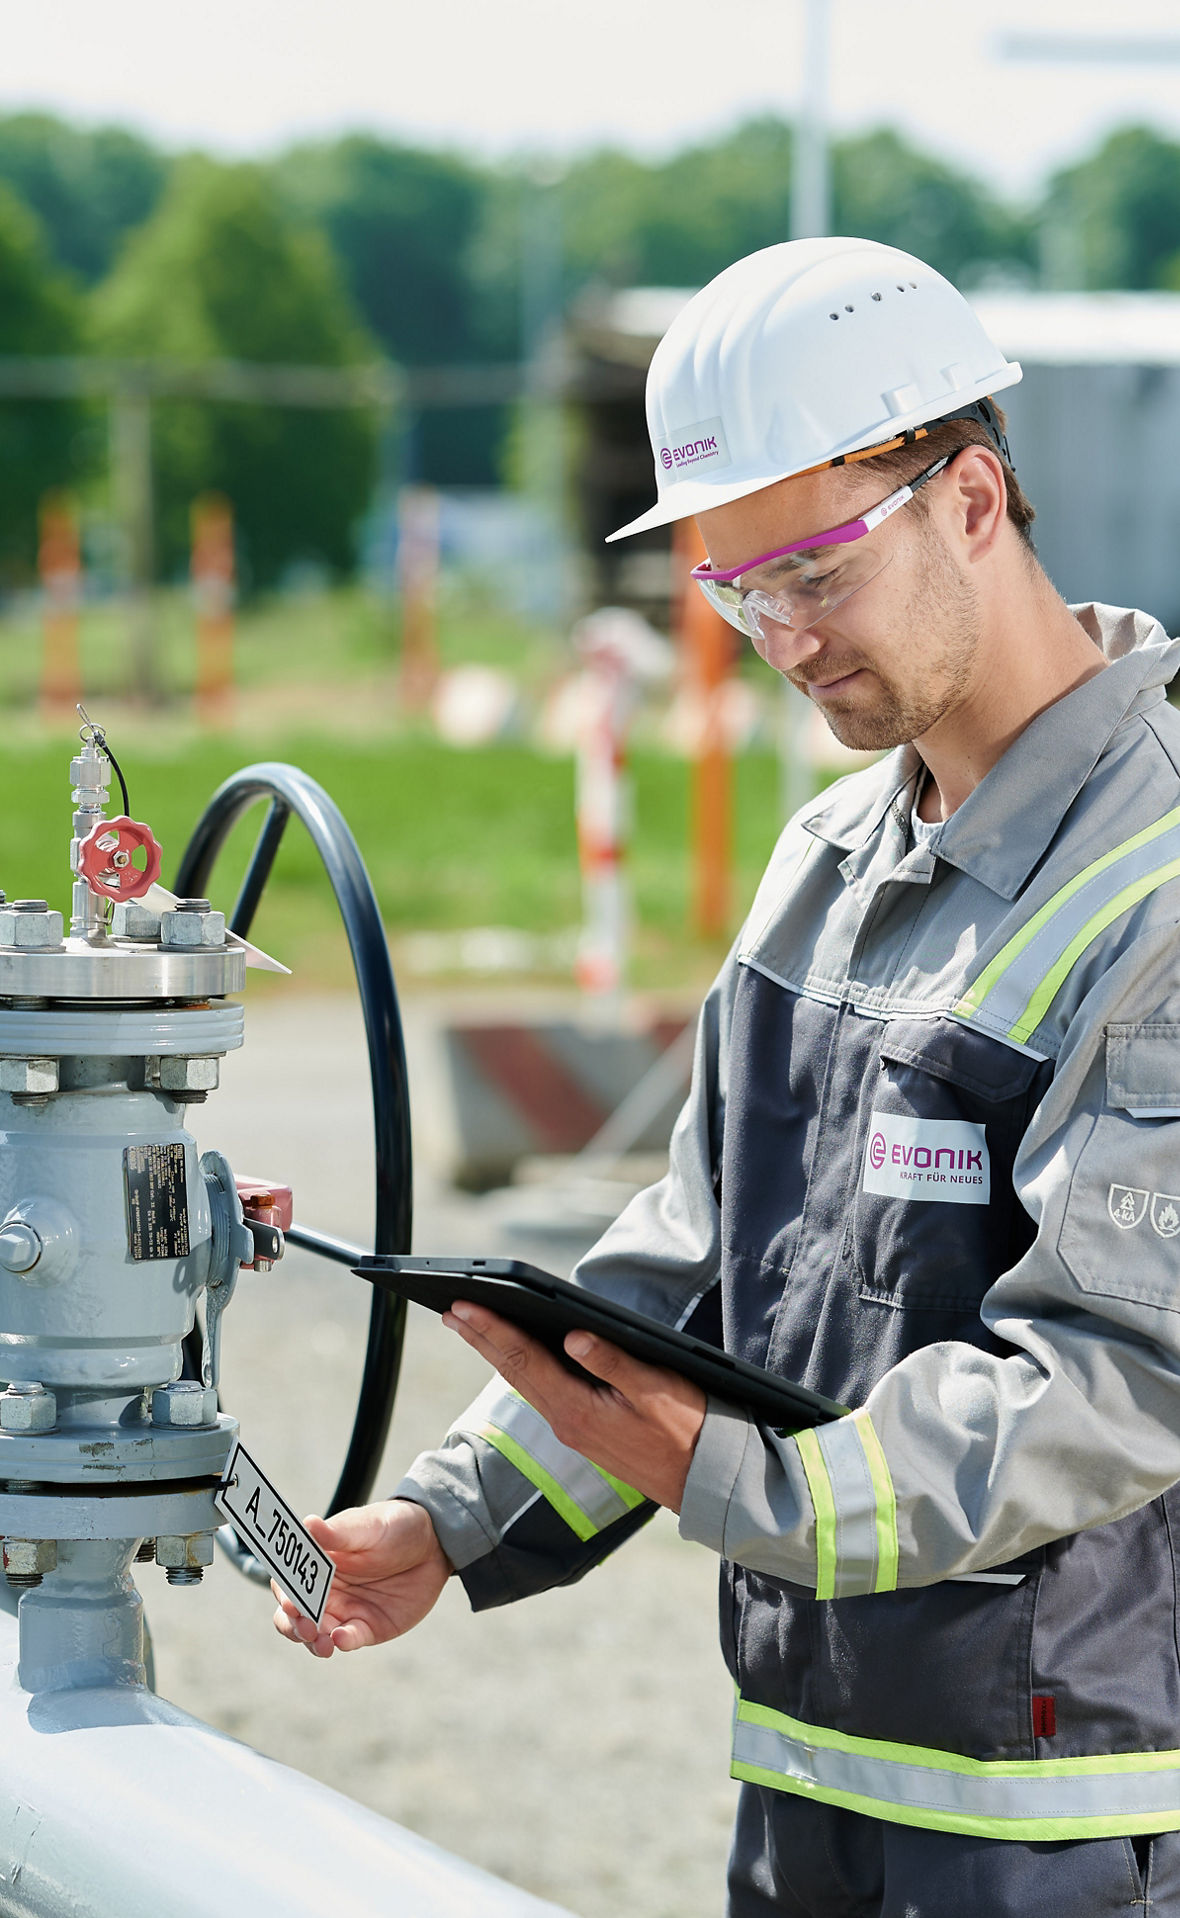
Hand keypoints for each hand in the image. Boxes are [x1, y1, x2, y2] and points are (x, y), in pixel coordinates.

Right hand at [272, 1497, 451, 1658]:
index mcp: (317, 1562)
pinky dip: (342, 1642)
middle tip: (304, 1626)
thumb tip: (308, 1524)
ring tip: (322, 1641)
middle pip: (293, 1614)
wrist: (433, 1545)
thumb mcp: (368, 1526)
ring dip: (312, 1640)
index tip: (290, 1601)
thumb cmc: (393, 1526)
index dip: (285, 1593)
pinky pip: (347, 1639)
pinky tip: (343, 1639)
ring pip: (314, 1634)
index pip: (288, 1582)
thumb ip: (338, 1532)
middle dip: (292, 1624)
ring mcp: (343, 1611)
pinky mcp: (365, 1628)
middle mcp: (324, 1590)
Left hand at [444, 1302, 705, 1511]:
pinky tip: (514, 1357)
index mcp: (578, 1409)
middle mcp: (566, 1422)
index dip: (492, 1329)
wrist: (703, 1481)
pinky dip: (520, 1369)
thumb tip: (574, 1336)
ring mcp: (573, 1430)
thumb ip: (613, 1363)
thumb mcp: (656, 1389)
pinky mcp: (583, 1432)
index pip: (525, 1359)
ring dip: (494, 1353)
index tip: (462, 1306)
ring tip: (470, 1327)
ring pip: (524, 1383)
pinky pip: (541, 1393)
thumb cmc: (687, 1431)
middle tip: (450, 1311)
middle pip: (514, 1371)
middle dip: (480, 1338)